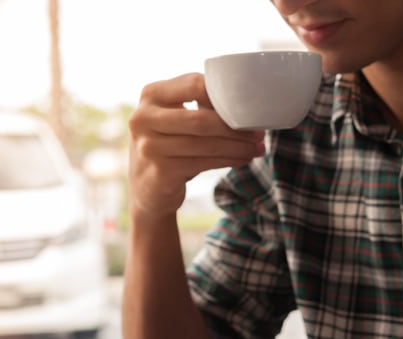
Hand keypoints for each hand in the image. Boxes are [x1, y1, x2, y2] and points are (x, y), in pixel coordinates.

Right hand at [128, 73, 265, 223]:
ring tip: (256, 148)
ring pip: (206, 143)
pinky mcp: (160, 172)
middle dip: (236, 127)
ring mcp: (149, 147)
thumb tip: (247, 105)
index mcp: (150, 94)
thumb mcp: (174, 118)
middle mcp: (144, 118)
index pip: (195, 85)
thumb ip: (198, 105)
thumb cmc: (168, 146)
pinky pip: (203, 163)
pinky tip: (242, 159)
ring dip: (237, 147)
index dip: (225, 95)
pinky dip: (228, 160)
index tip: (248, 107)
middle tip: (259, 132)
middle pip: (202, 119)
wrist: (146, 188)